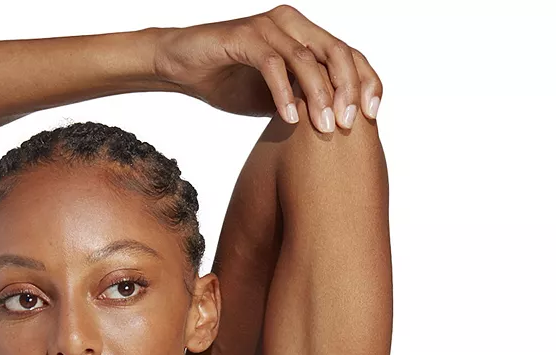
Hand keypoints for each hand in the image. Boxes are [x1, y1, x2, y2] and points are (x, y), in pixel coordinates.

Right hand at [153, 4, 381, 131]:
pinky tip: (289, 118)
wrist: (182, 68)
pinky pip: (272, 64)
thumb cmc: (227, 82)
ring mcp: (269, 27)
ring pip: (307, 58)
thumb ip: (303, 103)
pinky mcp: (244, 37)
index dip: (365, 83)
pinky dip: (283, 92)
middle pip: (336, 52)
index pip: (348, 56)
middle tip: (350, 124)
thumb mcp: (274, 98)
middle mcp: (292, 25)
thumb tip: (334, 129)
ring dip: (319, 95)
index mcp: (305, 36)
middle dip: (348, 89)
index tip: (373, 115)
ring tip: (325, 127)